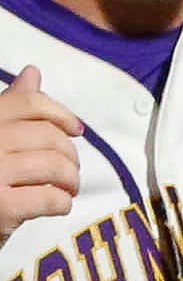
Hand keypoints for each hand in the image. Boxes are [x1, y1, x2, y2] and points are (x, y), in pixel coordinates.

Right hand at [0, 67, 82, 240]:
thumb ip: (9, 107)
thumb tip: (32, 72)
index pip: (29, 103)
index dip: (60, 114)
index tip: (76, 129)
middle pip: (47, 136)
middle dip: (69, 153)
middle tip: (71, 170)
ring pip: (54, 166)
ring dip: (71, 179)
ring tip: (68, 188)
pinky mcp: (1, 208)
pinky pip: (50, 197)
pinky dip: (63, 202)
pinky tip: (58, 205)